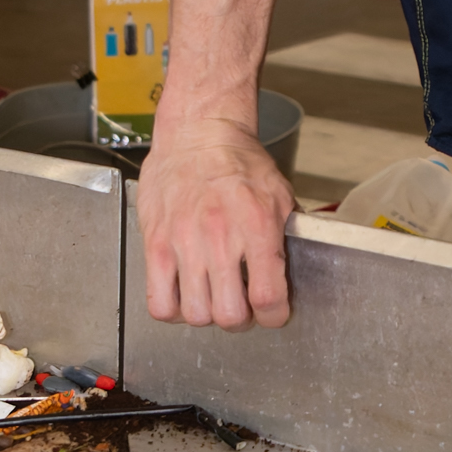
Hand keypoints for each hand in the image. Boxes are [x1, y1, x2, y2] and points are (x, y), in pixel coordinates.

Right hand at [139, 108, 296, 328]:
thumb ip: (287, 235)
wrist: (197, 132)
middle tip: (242, 304)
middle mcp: (219, 238)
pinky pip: (159, 302)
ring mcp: (183, 243)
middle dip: (242, 318)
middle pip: (230, 315)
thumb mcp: (279, 194)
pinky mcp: (155, 244)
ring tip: (213, 297)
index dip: (275, 316)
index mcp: (256, 225)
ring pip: (195, 315)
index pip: (268, 297)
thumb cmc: (237, 160)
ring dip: (208, 314)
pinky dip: (173, 311)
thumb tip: (295, 269)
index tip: (274, 313)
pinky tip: (185, 296)